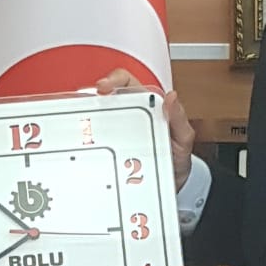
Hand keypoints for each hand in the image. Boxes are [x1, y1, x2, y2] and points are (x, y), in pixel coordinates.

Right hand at [95, 67, 195, 190]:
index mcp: (147, 106)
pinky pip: (98, 143)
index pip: (127, 83)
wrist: (173, 185)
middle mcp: (130, 116)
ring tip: (81, 125)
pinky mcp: (112, 151)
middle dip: (92, 98)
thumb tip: (171, 97)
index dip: (113, 80)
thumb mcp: (183, 139)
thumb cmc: (178, 158)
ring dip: (87, 119)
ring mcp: (119, 133)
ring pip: (98, 119)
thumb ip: (179, 118)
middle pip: (106, 99)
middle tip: (86, 106)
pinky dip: (89, 142)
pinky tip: (85, 144)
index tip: (104, 86)